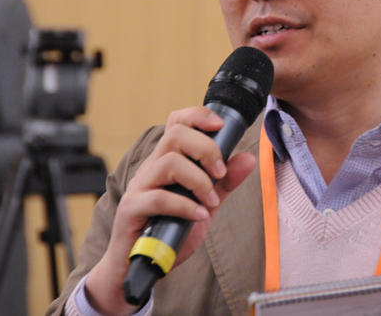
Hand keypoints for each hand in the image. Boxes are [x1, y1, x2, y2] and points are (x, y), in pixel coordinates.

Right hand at [84, 106, 256, 313]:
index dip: (198, 116)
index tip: (221, 125)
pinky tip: (200, 216)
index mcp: (168, 160)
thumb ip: (225, 182)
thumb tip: (248, 158)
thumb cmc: (170, 229)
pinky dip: (185, 206)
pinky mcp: (131, 209)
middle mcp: (152, 167)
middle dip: (206, 149)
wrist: (141, 264)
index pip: (177, 123)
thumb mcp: (205, 203)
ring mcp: (139, 186)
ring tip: (211, 201)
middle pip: (175, 135)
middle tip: (220, 173)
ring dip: (198, 181)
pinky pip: (159, 198)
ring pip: (169, 163)